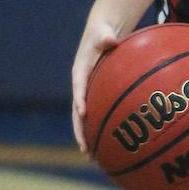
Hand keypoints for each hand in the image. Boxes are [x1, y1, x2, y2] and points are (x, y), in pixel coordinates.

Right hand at [71, 22, 121, 154]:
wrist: (102, 32)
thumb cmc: (103, 32)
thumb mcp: (103, 32)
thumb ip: (105, 37)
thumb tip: (110, 40)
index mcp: (81, 70)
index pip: (79, 87)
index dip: (80, 99)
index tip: (84, 113)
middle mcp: (81, 84)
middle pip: (78, 111)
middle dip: (80, 131)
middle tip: (86, 149)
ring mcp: (87, 90)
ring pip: (84, 117)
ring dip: (87, 136)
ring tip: (92, 157)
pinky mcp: (96, 94)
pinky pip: (97, 112)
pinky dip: (99, 127)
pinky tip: (108, 144)